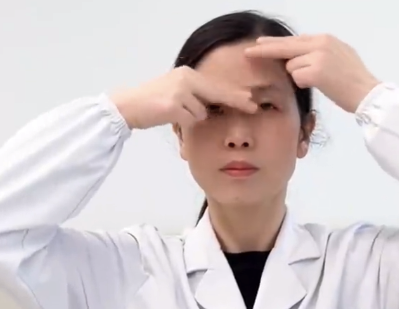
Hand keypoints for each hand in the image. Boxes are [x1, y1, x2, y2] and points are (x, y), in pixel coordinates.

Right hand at [111, 67, 257, 129]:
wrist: (128, 106)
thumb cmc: (152, 104)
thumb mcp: (176, 94)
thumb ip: (194, 97)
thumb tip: (215, 108)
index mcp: (187, 74)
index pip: (216, 85)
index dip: (234, 94)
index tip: (250, 99)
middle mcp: (186, 79)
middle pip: (217, 94)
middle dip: (236, 101)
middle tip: (253, 106)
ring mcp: (180, 92)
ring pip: (201, 114)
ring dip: (191, 120)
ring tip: (173, 115)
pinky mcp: (174, 106)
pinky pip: (190, 122)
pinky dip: (183, 126)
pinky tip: (169, 119)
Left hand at [245, 35, 379, 112]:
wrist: (367, 92)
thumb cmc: (354, 81)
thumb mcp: (338, 58)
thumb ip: (318, 54)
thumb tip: (299, 58)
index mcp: (325, 39)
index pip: (294, 40)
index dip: (276, 43)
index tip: (260, 43)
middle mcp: (320, 43)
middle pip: (285, 47)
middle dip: (266, 50)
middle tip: (248, 52)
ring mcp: (318, 56)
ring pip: (292, 67)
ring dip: (300, 77)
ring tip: (323, 81)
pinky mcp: (317, 71)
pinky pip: (297, 78)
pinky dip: (304, 84)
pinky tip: (323, 85)